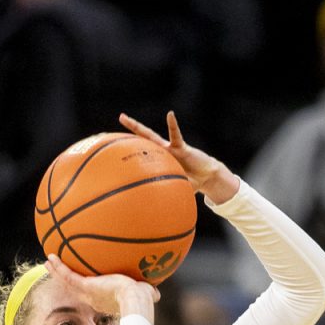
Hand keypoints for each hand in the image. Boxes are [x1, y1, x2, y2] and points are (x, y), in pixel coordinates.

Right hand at [45, 254, 159, 324]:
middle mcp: (93, 297)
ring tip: (48, 262)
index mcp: (104, 299)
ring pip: (67, 280)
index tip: (82, 281)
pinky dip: (59, 266)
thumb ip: (150, 292)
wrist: (135, 300)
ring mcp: (87, 292)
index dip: (84, 286)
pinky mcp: (85, 286)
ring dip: (57, 271)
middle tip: (57, 271)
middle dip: (66, 279)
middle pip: (75, 286)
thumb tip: (157, 294)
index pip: (91, 292)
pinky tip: (50, 257)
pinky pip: (67, 275)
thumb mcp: (146, 293)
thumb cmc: (143, 298)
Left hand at [119, 110, 239, 202]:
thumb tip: (153, 209)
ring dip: (137, 127)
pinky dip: (173, 126)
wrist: (207, 177)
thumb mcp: (175, 188)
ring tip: (125, 118)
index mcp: (159, 161)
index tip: (117, 145)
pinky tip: (170, 115)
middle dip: (131, 128)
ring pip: (150, 136)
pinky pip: (176, 136)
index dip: (130, 150)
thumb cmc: (191, 182)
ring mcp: (170, 148)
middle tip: (120, 117)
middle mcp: (162, 151)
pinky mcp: (181, 147)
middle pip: (142, 139)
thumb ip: (165, 193)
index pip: (141, 154)